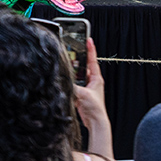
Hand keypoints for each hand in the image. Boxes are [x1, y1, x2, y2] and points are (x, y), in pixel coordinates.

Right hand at [73, 37, 113, 159]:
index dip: (90, 49)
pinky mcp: (81, 95)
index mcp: (96, 78)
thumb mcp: (83, 94)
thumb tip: (64, 81)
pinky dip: (69, 83)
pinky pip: (74, 85)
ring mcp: (87, 88)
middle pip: (84, 67)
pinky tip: (64, 83)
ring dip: (72, 73)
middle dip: (78, 60)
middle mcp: (92, 82)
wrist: (95, 122)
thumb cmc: (95, 108)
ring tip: (66, 67)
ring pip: (78, 77)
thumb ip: (73, 87)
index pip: (92, 60)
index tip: (89, 39)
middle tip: (73, 51)